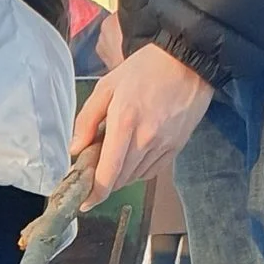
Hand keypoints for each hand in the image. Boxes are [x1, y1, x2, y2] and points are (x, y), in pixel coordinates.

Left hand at [74, 45, 214, 200]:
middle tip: (93, 169)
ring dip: (120, 175)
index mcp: (124, 123)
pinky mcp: (177, 146)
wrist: (188, 61)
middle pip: (120, 179)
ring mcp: (164, 144)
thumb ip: (86, 120)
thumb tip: (75, 150)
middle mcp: (146, 139)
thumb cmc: (143, 70)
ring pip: (135, 176)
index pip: (108, 172)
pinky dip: (138, 171)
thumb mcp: (106, 87)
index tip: (84, 202)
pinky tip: (132, 157)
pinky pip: (152, 170)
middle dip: (103, 182)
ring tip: (113, 156)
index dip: (95, 193)